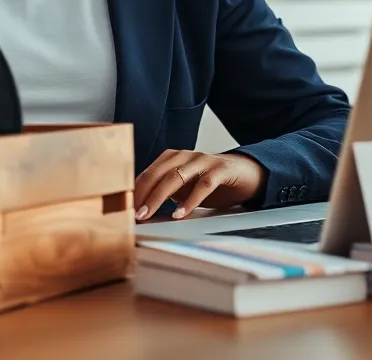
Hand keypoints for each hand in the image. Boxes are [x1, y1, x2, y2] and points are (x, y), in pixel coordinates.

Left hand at [133, 150, 266, 221]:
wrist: (246, 173)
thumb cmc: (210, 182)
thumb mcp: (184, 187)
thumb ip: (165, 193)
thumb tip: (141, 210)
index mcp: (172, 158)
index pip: (148, 173)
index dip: (135, 191)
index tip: (125, 208)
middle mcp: (185, 156)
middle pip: (158, 174)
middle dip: (143, 195)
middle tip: (134, 215)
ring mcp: (203, 161)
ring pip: (176, 177)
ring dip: (159, 197)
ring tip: (149, 214)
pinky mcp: (221, 170)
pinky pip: (203, 185)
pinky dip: (190, 201)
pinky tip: (181, 214)